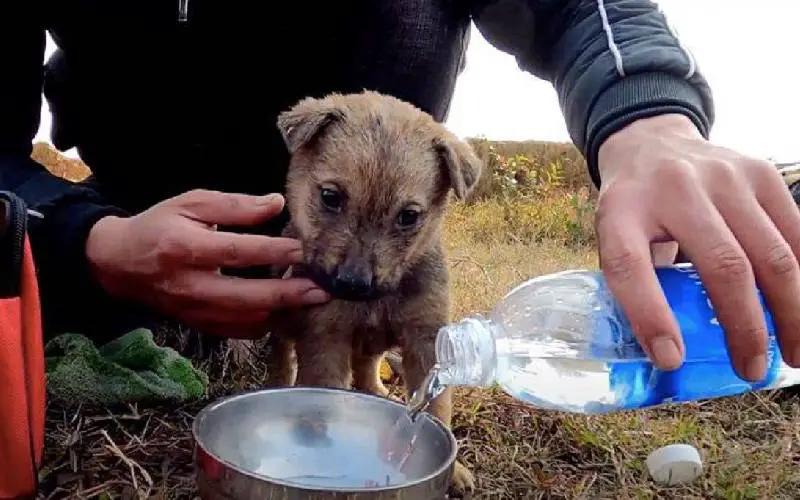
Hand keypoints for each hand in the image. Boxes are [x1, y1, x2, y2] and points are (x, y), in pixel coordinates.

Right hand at [85, 189, 329, 337]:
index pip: (237, 252)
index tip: (304, 250)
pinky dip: (267, 322)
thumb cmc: (159, 226)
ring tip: (312, 298)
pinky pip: (240, 331)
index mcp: (184, 248)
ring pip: (246, 319)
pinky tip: (287, 310)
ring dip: (283, 310)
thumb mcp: (191, 203)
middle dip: (289, 295)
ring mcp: (194, 310)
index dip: (273, 252)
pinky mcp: (200, 325)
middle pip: (247, 297)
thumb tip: (277, 203)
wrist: (119, 264)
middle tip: (323, 289)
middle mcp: (190, 285)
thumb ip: (235, 205)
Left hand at [596, 113, 799, 380]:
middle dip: (745, 328)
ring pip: (772, 254)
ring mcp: (723, 176)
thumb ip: (638, 284)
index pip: (629, 265)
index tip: (672, 359)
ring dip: (791, 312)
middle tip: (752, 369)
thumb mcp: (616, 238)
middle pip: (723, 265)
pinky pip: (795, 232)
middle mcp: (674, 188)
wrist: (651, 144)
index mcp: (622, 210)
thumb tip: (672, 355)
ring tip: (793, 354)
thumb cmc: (635, 209)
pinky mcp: (761, 173)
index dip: (651, 316)